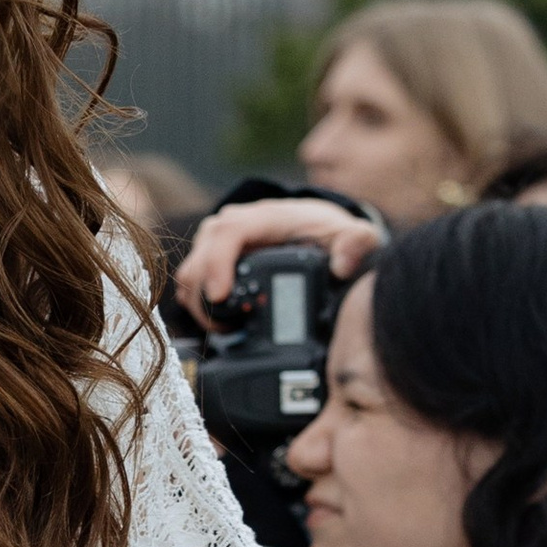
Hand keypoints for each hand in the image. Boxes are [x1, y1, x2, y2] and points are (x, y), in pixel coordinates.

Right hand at [174, 198, 387, 326]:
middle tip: (228, 328)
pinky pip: (191, 282)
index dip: (217, 264)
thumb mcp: (352, 234)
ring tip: (227, 329)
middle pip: (199, 257)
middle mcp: (232, 225)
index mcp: (263, 217)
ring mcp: (217, 242)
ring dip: (199, 305)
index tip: (220, 296)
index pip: (227, 233)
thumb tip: (342, 265)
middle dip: (205, 297)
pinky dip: (198, 305)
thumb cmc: (327, 232)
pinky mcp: (211, 258)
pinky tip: (220, 323)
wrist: (314, 226)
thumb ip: (357, 244)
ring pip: (190, 272)